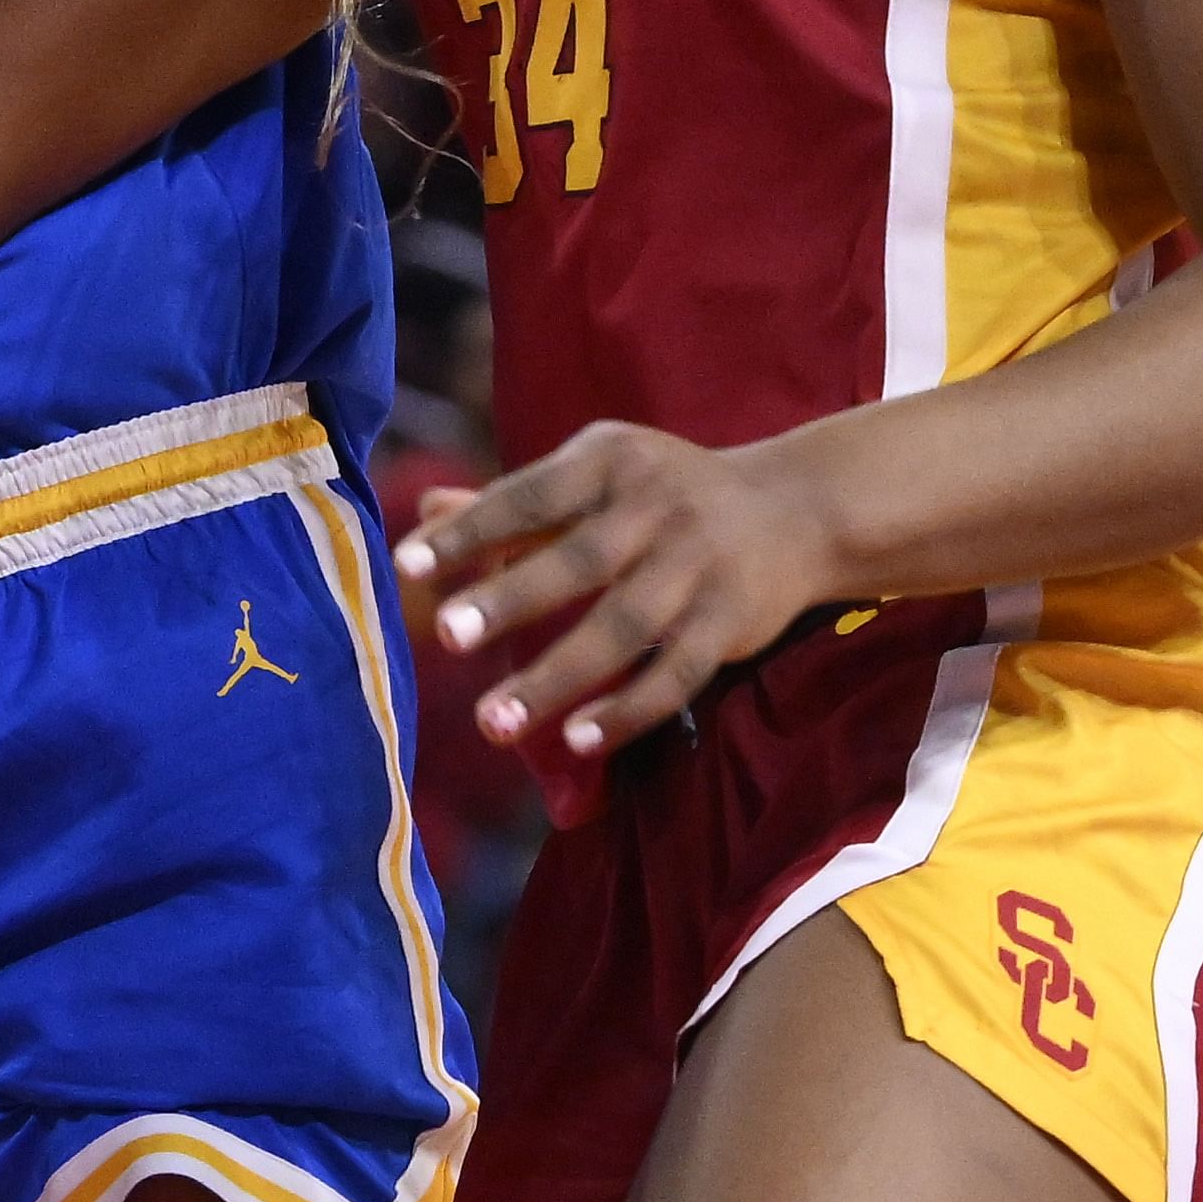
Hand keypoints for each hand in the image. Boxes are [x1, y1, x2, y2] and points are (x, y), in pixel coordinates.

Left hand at [395, 419, 835, 764]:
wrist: (795, 508)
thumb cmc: (664, 491)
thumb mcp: (596, 474)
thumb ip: (514, 501)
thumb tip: (424, 510)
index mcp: (611, 461)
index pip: (529, 495)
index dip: (470, 530)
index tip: (407, 566)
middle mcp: (658, 509)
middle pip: (578, 561)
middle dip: (511, 599)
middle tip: (447, 636)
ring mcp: (699, 567)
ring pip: (624, 628)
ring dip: (557, 677)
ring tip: (492, 722)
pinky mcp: (731, 623)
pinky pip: (676, 674)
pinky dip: (627, 710)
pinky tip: (576, 740)